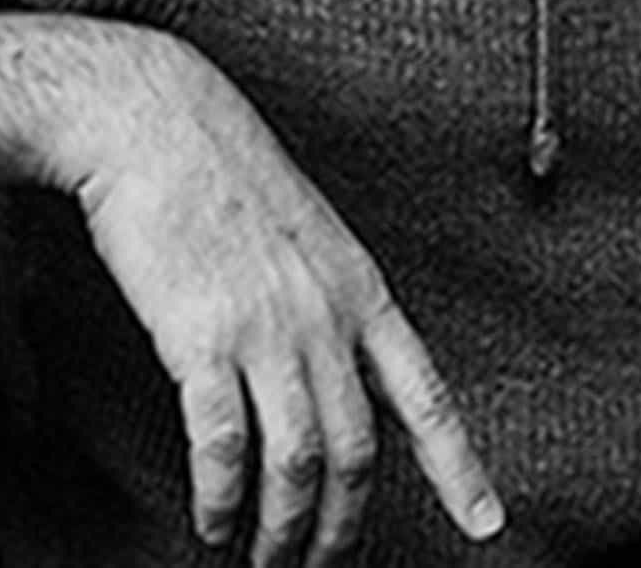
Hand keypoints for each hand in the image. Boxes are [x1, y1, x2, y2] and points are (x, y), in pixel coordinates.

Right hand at [65, 28, 504, 564]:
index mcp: (358, 284)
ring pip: (297, 463)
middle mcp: (324, 313)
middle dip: (342, 527)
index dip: (459, 467)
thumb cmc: (218, 161)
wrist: (154, 117)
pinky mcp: (202, 336)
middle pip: (356, 452)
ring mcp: (266, 325)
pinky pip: (223, 445)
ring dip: (282, 531)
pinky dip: (222, 498)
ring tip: (264, 562)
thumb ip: (323, 293)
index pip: (425, 394)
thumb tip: (326, 356)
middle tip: (323, 567)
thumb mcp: (303, 224)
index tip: (487, 524)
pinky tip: (213, 521)